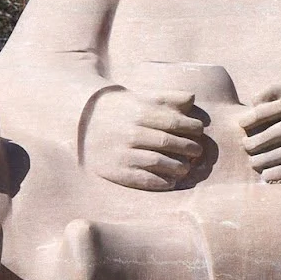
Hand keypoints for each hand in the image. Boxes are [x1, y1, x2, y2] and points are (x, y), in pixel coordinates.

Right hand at [82, 87, 205, 190]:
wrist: (82, 122)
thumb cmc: (120, 109)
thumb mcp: (140, 97)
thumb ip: (167, 98)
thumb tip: (192, 98)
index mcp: (138, 112)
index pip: (173, 122)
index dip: (192, 128)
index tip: (198, 131)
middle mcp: (131, 132)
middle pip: (168, 142)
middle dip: (188, 148)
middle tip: (197, 151)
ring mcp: (122, 152)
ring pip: (157, 161)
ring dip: (178, 167)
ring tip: (185, 168)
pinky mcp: (116, 170)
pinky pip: (142, 179)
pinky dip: (160, 182)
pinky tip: (170, 181)